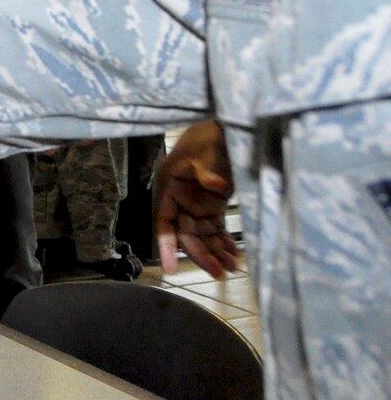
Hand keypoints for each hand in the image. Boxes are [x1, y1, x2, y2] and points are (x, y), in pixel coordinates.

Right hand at [154, 120, 238, 277]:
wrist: (223, 126)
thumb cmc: (208, 134)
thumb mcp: (204, 149)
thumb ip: (206, 169)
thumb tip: (216, 186)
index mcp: (170, 187)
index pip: (164, 221)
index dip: (166, 245)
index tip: (170, 269)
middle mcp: (180, 199)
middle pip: (186, 234)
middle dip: (201, 254)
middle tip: (219, 273)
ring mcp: (197, 203)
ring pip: (202, 235)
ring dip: (215, 252)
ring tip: (232, 268)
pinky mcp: (213, 205)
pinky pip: (215, 228)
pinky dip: (224, 242)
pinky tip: (235, 255)